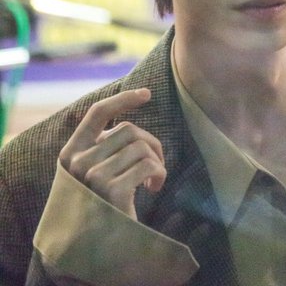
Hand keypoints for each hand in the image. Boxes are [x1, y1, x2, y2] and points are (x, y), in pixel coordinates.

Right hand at [59, 88, 165, 219]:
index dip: (122, 99)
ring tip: (153, 179)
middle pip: (128, 130)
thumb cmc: (101, 204)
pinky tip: (154, 188)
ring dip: (156, 161)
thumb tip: (128, 108)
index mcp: (70, 152)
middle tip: (155, 164)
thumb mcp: (92, 171)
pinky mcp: (111, 190)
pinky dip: (159, 174)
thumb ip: (102, 145)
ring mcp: (93, 176)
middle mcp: (78, 162)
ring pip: (141, 146)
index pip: (98, 113)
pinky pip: (148, 165)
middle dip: (150, 143)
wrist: (97, 248)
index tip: (146, 93)